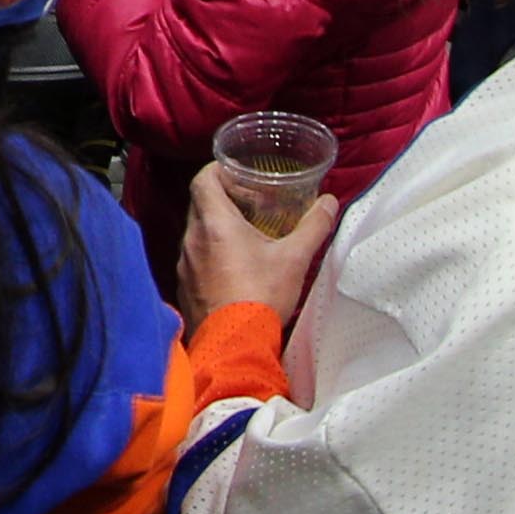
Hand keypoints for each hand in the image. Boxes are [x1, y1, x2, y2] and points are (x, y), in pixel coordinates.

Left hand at [177, 162, 339, 332]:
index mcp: (214, 222)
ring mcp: (185, 263)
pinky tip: (233, 267)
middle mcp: (192, 238)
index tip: (239, 174)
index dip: (219, 170)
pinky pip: (194, 259)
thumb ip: (313, 227)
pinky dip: (211, 254)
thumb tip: (329, 202)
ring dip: (217, 229)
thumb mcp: (295, 258)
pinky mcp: (185, 285)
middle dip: (223, 199)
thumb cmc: (262, 295)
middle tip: (249, 203)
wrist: (235, 343)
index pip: (203, 179)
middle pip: (200, 204)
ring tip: (246, 235)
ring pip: (197, 233)